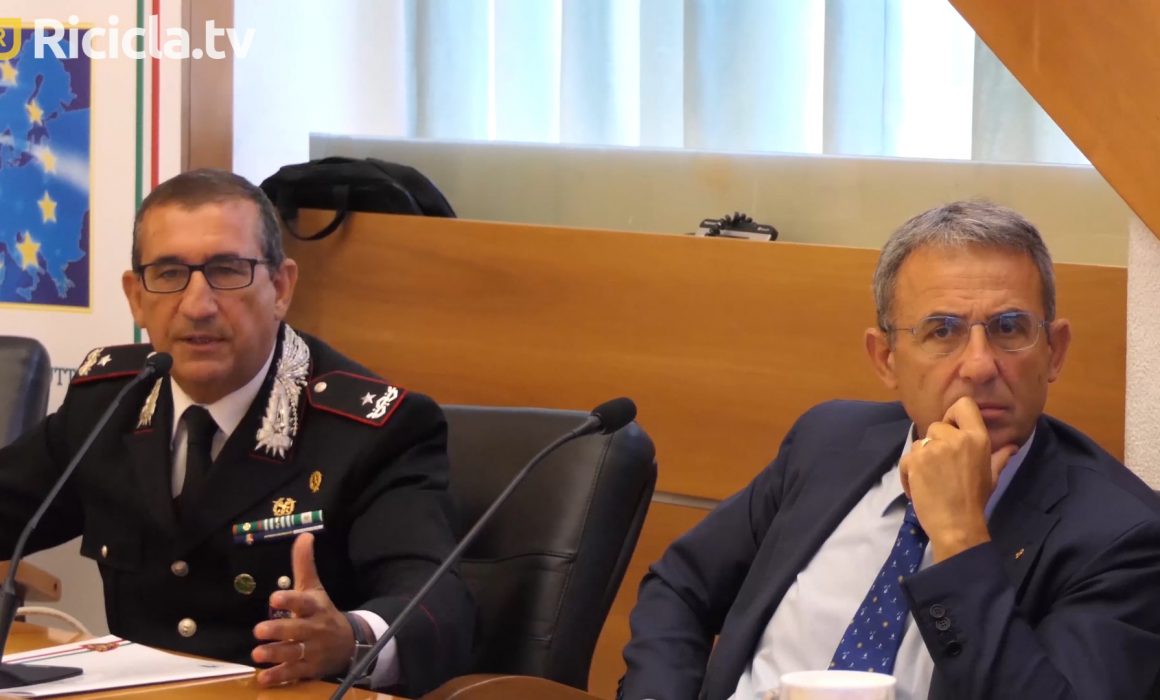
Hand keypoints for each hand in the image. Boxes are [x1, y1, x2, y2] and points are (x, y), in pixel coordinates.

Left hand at [251, 533, 355, 685]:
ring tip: (257, 654)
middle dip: (279, 630)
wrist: (348, 643)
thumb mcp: (314, 588)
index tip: (274, 598)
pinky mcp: (310, 669)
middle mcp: (315, 628)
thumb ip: (304, 564)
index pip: (303, 602)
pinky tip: (263, 677)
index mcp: (315, 607)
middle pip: (297, 629)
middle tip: (259, 630)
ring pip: (294, 652)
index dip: (290, 600)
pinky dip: (279, 676)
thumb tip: (304, 535)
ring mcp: (313, 650)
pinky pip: (294, 673)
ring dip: (276, 654)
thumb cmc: (322, 612)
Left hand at [900, 396, 1018, 562]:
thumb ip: (999, 457)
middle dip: (936, 444)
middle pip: (936, 426)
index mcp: (977, 438)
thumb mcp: (991, 476)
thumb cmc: (976, 501)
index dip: (953, 415)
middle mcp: (955, 438)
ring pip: (920, 442)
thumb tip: (1012, 446)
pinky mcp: (915, 460)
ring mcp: (933, 448)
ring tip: (931, 480)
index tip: (952, 430)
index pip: (963, 405)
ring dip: (921, 459)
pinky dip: (909, 473)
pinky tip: (919, 488)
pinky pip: (906, 458)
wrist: (957, 525)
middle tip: (942, 467)